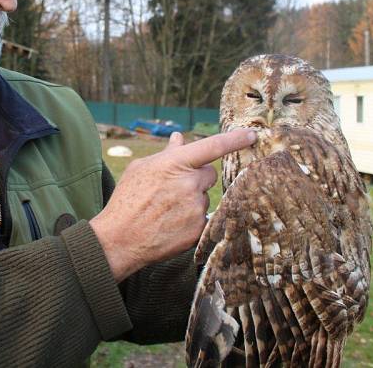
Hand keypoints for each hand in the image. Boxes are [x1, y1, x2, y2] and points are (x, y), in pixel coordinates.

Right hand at [90, 129, 255, 281]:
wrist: (120, 238)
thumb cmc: (126, 199)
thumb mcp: (141, 169)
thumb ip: (166, 153)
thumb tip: (179, 138)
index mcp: (174, 164)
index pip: (212, 146)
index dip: (235, 139)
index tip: (252, 135)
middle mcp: (189, 184)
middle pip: (210, 174)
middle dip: (196, 178)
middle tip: (174, 188)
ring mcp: (195, 208)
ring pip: (204, 197)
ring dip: (191, 200)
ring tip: (165, 210)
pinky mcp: (198, 230)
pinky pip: (202, 218)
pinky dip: (190, 220)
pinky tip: (171, 223)